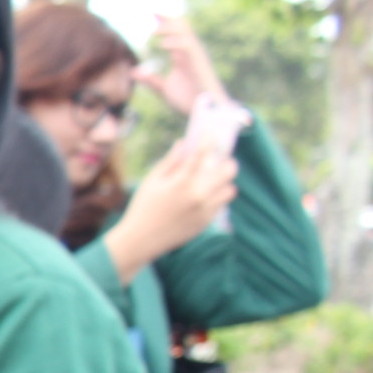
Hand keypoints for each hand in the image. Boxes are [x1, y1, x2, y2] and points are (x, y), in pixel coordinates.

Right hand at [105, 140, 238, 281]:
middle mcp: (198, 194)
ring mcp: (205, 209)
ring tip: (212, 183)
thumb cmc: (143, 207)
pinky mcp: (207, 221)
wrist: (142, 240)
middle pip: (228, 170)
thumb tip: (183, 143)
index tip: (212, 133)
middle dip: (225, 163)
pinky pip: (222, 204)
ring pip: (230, 188)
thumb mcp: (152, 182)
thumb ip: (170, 162)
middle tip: (219, 162)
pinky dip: (217, 198)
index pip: (202, 154)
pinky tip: (204, 198)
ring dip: (223, 183)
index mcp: (182, 182)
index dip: (209, 140)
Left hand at [136, 14, 228, 117]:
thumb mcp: (164, 89)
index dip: (164, 22)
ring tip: (154, 29)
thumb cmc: (189, 100)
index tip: (152, 13)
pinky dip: (175, 43)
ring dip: (170, 28)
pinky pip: (189, 47)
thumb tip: (133, 73)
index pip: (174, 33)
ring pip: (186, 33)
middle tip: (152, 11)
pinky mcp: (199, 64)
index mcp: (182, 56)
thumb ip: (151, 80)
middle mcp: (190, 53)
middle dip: (168, 19)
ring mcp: (195, 57)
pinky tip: (162, 43)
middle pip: (181, 28)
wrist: (205, 112)